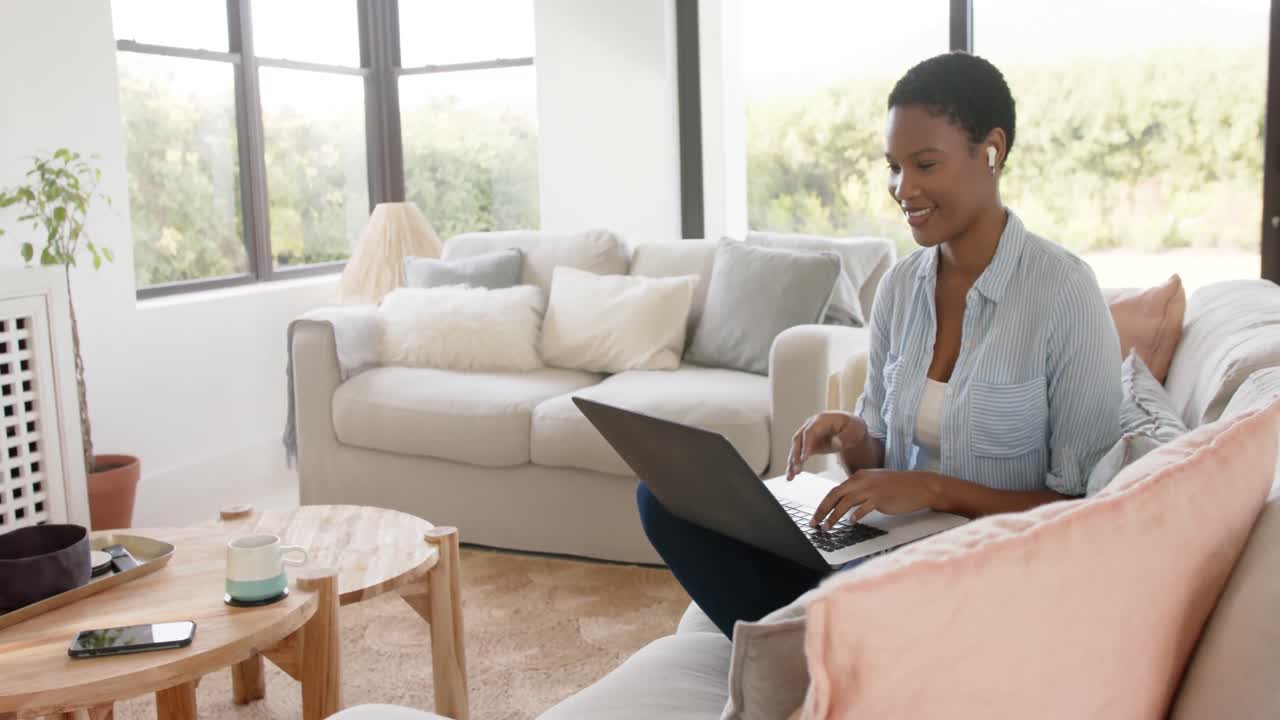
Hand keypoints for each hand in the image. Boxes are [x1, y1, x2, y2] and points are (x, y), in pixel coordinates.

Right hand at [786, 412, 866, 479]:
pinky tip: (791, 475)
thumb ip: (845, 437)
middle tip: (796, 470)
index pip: (810, 432)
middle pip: (798, 440)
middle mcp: (810, 425)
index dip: (806, 445)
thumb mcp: (854, 430)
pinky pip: (799, 454)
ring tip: (790, 476)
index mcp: (821, 420)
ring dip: (792, 462)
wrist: (851, 428)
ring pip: (796, 448)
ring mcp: (807, 434)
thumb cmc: (853, 428)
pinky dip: (795, 464)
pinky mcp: (808, 444)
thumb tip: (835, 442)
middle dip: (795, 455)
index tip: (804, 458)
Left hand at [809, 470, 938, 528]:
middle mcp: (862, 480)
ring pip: (845, 502)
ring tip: (827, 527)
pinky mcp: (881, 497)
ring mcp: (871, 488)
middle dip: (822, 510)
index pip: (835, 490)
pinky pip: (864, 507)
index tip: (815, 516)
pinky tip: (851, 522)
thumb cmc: (898, 487)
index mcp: (859, 476)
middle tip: (814, 524)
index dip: (823, 504)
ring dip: (834, 516)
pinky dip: (856, 515)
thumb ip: (858, 491)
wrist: (920, 485)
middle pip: (835, 495)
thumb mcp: (874, 484)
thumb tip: (843, 505)